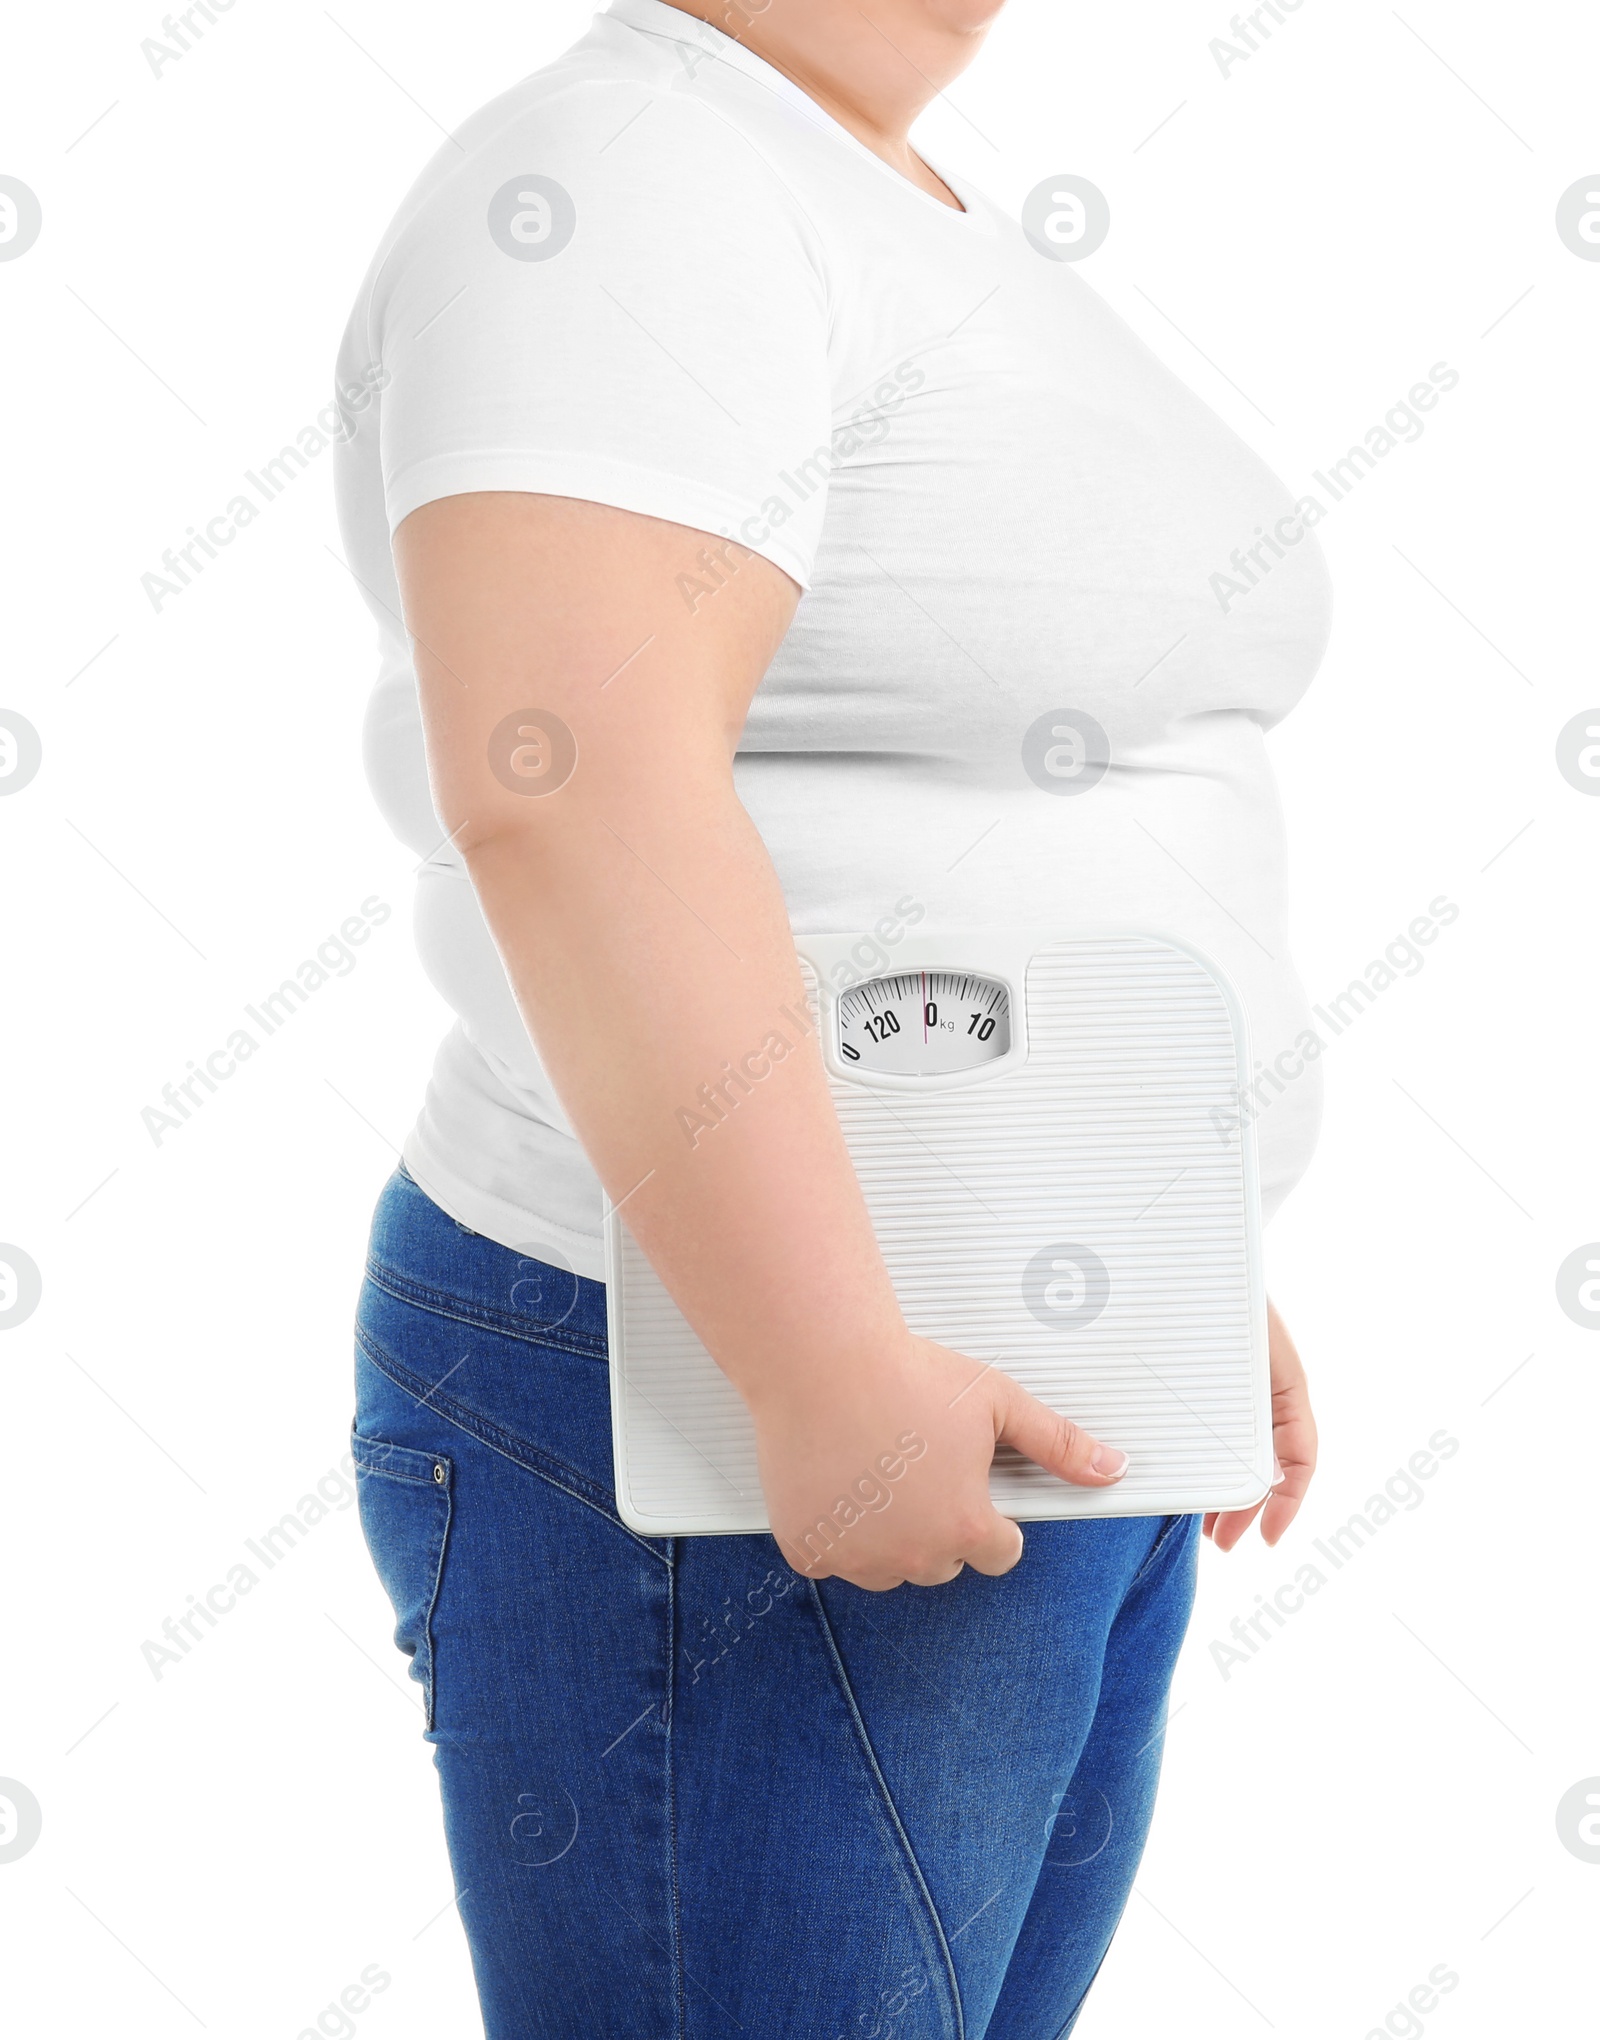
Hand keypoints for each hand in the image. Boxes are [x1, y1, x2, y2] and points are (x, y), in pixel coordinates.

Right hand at [752, 1332, 1129, 1590]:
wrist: (821, 1358)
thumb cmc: (905, 1374)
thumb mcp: (998, 1401)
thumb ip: (1058, 1444)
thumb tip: (1111, 1468)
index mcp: (966, 1528)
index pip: (999, 1553)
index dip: (989, 1517)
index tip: (968, 1485)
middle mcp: (912, 1556)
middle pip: (941, 1562)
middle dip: (937, 1523)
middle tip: (917, 1465)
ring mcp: (856, 1557)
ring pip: (886, 1566)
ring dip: (887, 1534)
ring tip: (877, 1469)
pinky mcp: (807, 1548)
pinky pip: (830, 1557)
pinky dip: (834, 1530)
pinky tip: (838, 1481)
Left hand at [1204, 1297, 1315, 1550]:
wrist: (1193, 1229)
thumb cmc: (1224, 1277)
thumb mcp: (1249, 1340)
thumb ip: (1259, 1391)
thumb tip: (1262, 1455)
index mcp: (1281, 1378)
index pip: (1299, 1454)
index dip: (1287, 1501)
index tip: (1267, 1537)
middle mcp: (1259, 1383)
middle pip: (1263, 1460)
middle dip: (1247, 1506)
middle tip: (1221, 1540)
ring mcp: (1229, 1380)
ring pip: (1235, 1446)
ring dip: (1224, 1488)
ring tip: (1203, 1524)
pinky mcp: (1196, 1374)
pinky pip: (1206, 1423)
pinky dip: (1202, 1456)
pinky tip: (1179, 1473)